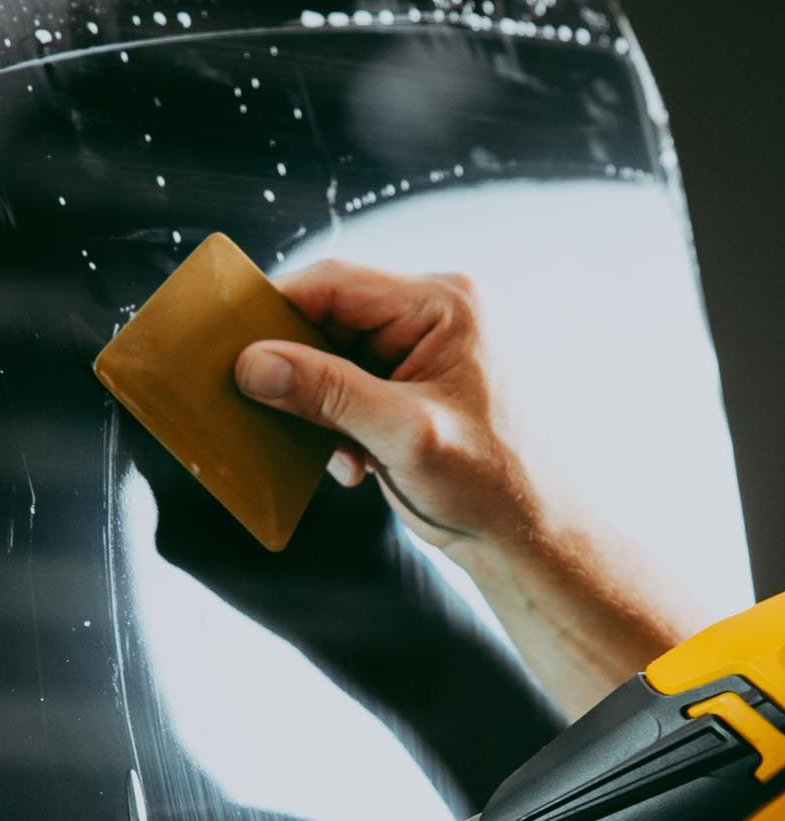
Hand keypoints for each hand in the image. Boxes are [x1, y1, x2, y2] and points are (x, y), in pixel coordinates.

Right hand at [235, 259, 542, 551]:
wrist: (524, 536)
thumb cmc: (489, 484)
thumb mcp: (404, 436)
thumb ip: (328, 393)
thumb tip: (253, 364)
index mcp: (443, 305)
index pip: (336, 284)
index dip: (275, 310)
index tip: (226, 345)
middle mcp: (431, 316)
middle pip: (327, 318)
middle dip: (295, 368)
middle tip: (258, 405)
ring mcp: (418, 352)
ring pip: (329, 358)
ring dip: (315, 407)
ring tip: (330, 452)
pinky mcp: (405, 389)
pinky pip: (343, 388)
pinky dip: (332, 426)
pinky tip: (352, 465)